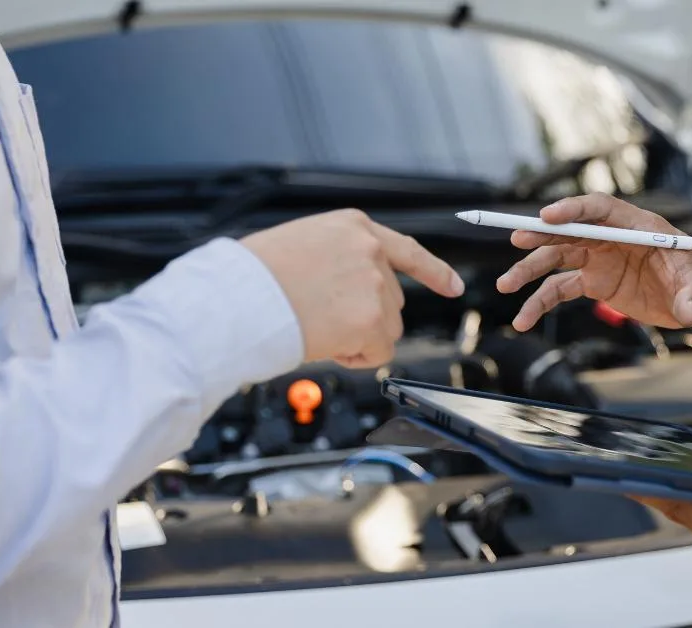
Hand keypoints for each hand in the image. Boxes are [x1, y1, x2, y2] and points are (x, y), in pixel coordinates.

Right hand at [242, 208, 463, 367]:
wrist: (238, 298)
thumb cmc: (254, 276)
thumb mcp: (302, 245)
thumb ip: (338, 260)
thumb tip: (354, 291)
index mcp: (354, 227)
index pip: (407, 250)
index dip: (434, 272)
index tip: (454, 287)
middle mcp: (371, 251)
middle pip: (392, 300)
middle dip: (366, 317)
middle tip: (319, 317)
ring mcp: (376, 285)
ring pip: (386, 328)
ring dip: (358, 336)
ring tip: (316, 325)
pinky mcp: (372, 320)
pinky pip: (378, 352)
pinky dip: (356, 356)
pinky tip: (325, 342)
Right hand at [496, 193, 691, 330]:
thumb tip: (687, 310)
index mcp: (638, 227)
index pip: (600, 209)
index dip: (574, 210)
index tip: (548, 216)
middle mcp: (612, 238)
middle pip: (570, 231)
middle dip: (542, 234)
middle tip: (517, 239)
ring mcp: (600, 259)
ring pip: (556, 259)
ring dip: (529, 270)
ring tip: (505, 285)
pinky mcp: (594, 282)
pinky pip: (559, 289)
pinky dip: (539, 303)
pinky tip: (523, 320)